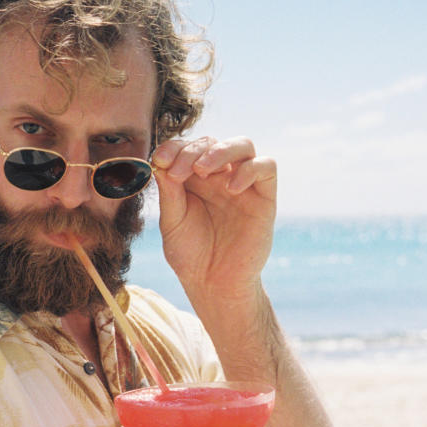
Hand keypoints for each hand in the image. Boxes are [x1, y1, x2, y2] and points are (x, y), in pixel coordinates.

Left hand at [152, 136, 276, 303]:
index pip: (187, 147)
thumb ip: (169, 193)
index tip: (159, 161)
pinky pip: (266, 167)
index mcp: (194, 179)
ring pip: (243, 145)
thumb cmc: (191, 254)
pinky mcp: (264, 198)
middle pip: (212, 142)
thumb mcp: (172, 222)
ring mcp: (243, 184)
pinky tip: (231, 188)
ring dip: (221, 150)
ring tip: (202, 170)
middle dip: (191, 150)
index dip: (173, 148)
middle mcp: (219, 177)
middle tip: (177, 171)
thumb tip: (161, 162)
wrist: (214, 284)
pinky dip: (249, 169)